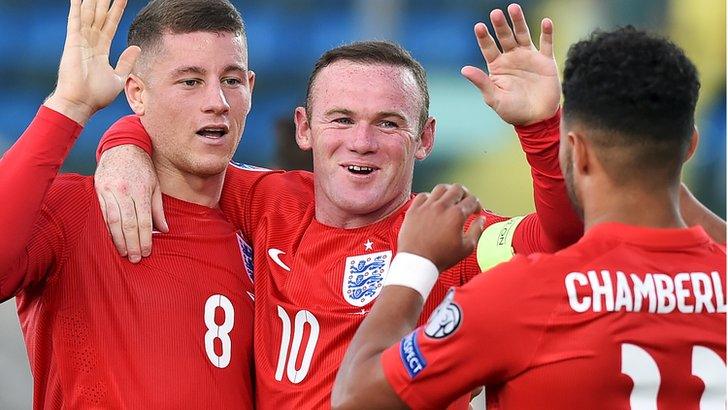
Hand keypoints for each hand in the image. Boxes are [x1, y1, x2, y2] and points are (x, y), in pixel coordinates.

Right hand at [44, 0, 139, 124]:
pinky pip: (75, 21)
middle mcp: (90, 43)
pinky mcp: (73, 43)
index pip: (109, 25)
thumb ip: (126, 62)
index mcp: (100, 50)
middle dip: (105, 1)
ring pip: (88, 15)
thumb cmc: (97, 96)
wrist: (81, 103)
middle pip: (99, 16)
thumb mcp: (118, 78)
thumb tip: (137, 48)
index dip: (116, 11)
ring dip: (93, 1)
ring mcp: (80, 41)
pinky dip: (76, 7)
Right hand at [95, 145, 167, 262]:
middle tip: (136, 259)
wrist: (122, 146)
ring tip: (125, 253)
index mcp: (140, 190)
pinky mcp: (99, 191)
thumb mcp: (155, 185)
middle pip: (128, 224)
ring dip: (119, 240)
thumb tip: (164, 230)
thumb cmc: (142, 167)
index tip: (147, 252)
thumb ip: (158, 209)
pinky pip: (104, 214)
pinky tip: (113, 239)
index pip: (143, 220)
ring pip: (113, 221)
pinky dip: (108, 229)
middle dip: (132, 244)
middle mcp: (123, 192)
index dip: (145, 238)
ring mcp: (109, 191)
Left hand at [398, 184, 484, 271]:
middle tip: (465, 201)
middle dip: (465, 194)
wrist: (417, 262)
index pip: (472, 200)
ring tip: (450, 199)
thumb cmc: (440, 258)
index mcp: (456, 215)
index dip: (477, 205)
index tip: (476, 211)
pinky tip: (432, 204)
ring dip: (448, 192)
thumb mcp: (466, 248)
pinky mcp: (413, 210)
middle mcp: (441, 207)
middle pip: (457, 189)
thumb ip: (477, 231)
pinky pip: (423, 195)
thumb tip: (481, 220)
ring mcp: (426, 206)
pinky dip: (430, 197)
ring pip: (440, 188)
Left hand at [461, 3, 559, 125]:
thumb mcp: (494, 98)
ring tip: (513, 8)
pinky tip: (546, 22)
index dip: (484, 37)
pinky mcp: (546, 61)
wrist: (537, 119)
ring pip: (523, 35)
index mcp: (497, 67)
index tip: (479, 26)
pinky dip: (547, 33)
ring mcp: (529, 57)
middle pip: (505, 37)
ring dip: (518, 22)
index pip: (488, 48)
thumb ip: (482, 82)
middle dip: (500, 25)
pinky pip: (546, 43)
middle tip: (495, 13)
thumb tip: (464, 69)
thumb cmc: (513, 111)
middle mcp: (512, 58)